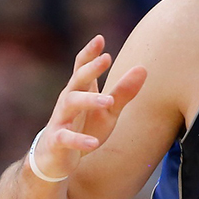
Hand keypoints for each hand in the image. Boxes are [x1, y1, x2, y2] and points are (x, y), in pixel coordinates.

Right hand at [30, 35, 146, 180]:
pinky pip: (65, 138)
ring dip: (89, 100)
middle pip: (77, 80)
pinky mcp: (56, 141)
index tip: (100, 38)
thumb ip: (123, 92)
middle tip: (106, 58)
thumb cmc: (84, 128)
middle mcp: (68, 101)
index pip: (81, 67)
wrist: (54, 159)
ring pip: (70, 104)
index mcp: (80, 90)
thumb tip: (143, 68)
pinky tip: (93, 143)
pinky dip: (79, 140)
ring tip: (108, 101)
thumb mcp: (108, 111)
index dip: (89, 53)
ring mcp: (60, 120)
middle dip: (90, 68)